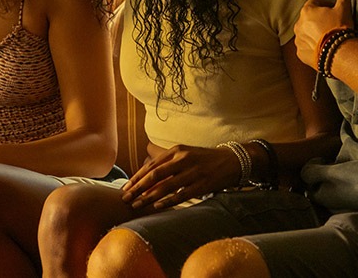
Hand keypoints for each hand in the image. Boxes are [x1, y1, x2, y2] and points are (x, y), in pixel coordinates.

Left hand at [121, 144, 241, 209]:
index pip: (151, 166)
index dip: (137, 178)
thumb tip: (146, 169)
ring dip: (149, 197)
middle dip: (138, 188)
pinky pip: (181, 195)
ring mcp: (193, 172)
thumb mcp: (185, 153)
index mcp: (176, 151)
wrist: (232, 161)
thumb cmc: (204, 159)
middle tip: (126, 198)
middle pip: (155, 175)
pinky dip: (168, 201)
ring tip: (137, 205)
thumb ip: (166, 161)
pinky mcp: (202, 184)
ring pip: (166, 186)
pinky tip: (157, 207)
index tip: (125, 188)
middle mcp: (183, 159)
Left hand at [294, 0, 355, 68]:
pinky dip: (312, 46)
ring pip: (305, 33)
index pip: (314, 3)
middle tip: (332, 26)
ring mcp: (298, 39)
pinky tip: (323, 48)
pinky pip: (305, 47)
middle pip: (308, 18)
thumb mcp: (343, 8)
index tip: (334, 12)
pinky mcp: (300, 53)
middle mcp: (298, 24)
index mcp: (307, 11)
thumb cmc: (340, 27)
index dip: (325, 6)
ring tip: (328, 38)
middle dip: (318, 20)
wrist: (339, 53)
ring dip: (314, 33)